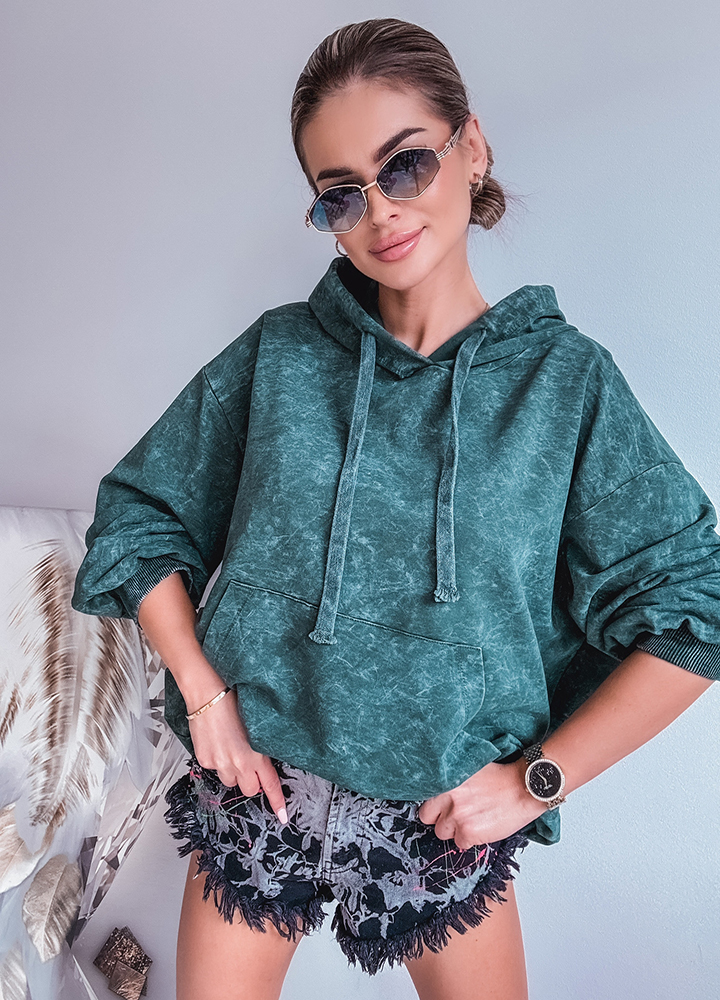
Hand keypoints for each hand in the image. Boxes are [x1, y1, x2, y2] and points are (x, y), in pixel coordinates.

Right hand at [188, 688, 287, 824]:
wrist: (209, 695)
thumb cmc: (234, 703)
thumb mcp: (256, 728)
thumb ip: (259, 749)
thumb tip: (260, 761)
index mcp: (256, 755)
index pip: (270, 784)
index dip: (277, 802)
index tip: (283, 816)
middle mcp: (238, 763)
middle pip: (250, 790)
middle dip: (251, 782)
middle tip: (248, 765)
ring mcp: (220, 763)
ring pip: (230, 781)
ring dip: (233, 772)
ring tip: (231, 749)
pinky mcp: (205, 760)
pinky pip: (214, 769)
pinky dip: (217, 761)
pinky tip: (218, 744)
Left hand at [417, 758, 545, 848]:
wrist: (525, 788)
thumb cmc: (502, 778)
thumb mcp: (471, 768)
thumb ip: (452, 779)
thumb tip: (438, 789)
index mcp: (446, 779)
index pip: (424, 798)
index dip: (434, 803)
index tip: (441, 806)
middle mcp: (448, 798)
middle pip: (427, 817)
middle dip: (439, 817)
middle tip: (456, 814)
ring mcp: (457, 816)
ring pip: (442, 833)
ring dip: (454, 829)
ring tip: (472, 819)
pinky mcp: (469, 832)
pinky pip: (460, 844)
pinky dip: (469, 839)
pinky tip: (482, 827)